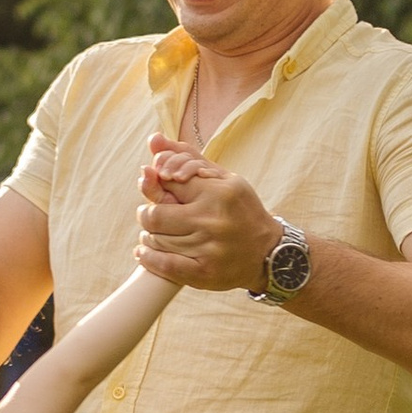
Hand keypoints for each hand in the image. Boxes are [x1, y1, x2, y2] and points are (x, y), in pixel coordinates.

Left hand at [137, 142, 280, 293]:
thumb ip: (186, 157)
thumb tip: (153, 139)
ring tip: (154, 233)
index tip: (158, 187)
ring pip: (156, 239)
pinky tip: (143, 251)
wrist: (268, 253)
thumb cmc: (240, 210)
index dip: (157, 183)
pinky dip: (147, 257)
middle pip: (154, 215)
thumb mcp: (222, 178)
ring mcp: (209, 249)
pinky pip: (163, 265)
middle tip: (151, 215)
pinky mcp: (204, 273)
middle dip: (147, 213)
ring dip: (148, 235)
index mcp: (218, 193)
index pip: (168, 181)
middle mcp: (212, 221)